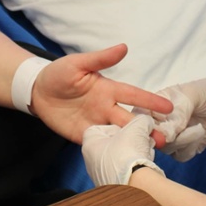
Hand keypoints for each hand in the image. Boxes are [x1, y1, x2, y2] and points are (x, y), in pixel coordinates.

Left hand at [30, 44, 173, 144]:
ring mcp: (96, 123)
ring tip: (148, 152)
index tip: (169, 107)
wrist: (36, 91)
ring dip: (132, 143)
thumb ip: (100, 58)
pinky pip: (101, 145)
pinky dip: (112, 151)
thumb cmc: (59, 73)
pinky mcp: (84, 136)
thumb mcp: (78, 63)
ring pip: (119, 135)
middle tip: (162, 139)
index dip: (150, 101)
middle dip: (146, 129)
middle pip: (130, 120)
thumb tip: (123, 47)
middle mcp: (106, 108)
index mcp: (108, 90)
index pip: (133, 96)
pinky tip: (121, 158)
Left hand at [82, 115, 163, 185]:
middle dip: (129, 139)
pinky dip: (134, 165)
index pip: (99, 129)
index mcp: (89, 144)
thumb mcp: (137, 126)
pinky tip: (144, 164)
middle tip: (141, 138)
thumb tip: (146, 122)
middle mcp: (92, 161)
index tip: (128, 127)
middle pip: (112, 143)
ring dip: (133, 152)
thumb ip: (141, 120)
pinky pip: (124, 171)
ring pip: (120, 157)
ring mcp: (102, 176)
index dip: (115, 126)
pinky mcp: (113, 187)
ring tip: (145, 151)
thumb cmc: (128, 153)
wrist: (134, 184)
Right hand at [139, 69, 205, 161]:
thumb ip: (176, 114)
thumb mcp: (192, 96)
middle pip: (149, 137)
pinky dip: (190, 148)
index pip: (139, 118)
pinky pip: (179, 155)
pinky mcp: (185, 147)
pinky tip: (200, 135)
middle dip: (164, 137)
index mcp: (156, 104)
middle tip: (177, 133)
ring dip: (181, 141)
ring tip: (196, 129)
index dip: (142, 126)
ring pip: (165, 148)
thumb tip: (165, 135)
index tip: (154, 129)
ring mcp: (173, 136)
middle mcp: (161, 121)